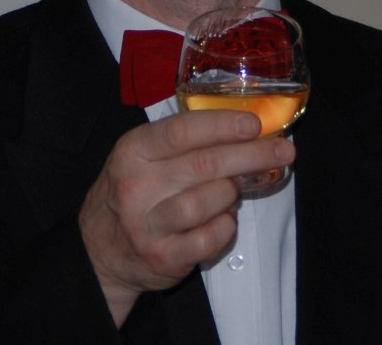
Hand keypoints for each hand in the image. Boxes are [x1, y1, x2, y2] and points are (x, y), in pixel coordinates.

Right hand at [79, 110, 294, 325]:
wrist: (98, 250)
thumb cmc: (133, 192)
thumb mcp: (141, 156)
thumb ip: (181, 141)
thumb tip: (241, 129)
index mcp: (133, 151)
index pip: (181, 130)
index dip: (222, 125)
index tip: (253, 123)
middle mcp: (136, 185)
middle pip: (204, 164)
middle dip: (251, 155)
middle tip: (283, 150)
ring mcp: (148, 224)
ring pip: (208, 201)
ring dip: (232, 193)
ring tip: (237, 190)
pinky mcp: (162, 257)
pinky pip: (210, 238)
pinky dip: (226, 226)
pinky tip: (226, 219)